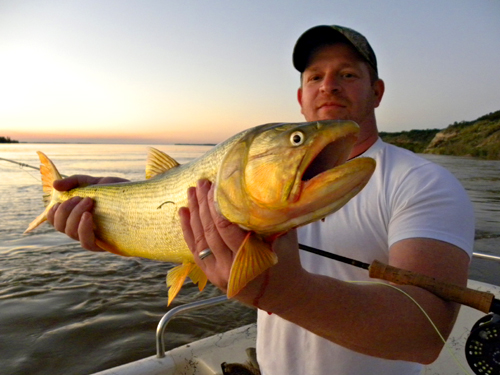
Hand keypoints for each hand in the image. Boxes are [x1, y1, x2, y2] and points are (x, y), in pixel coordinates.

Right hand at [47, 175, 128, 251]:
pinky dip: (83, 229)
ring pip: (71, 233)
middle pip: (61, 227)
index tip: (63, 199)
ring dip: (75, 215)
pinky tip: (88, 216)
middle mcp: (82, 229)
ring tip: (89, 200)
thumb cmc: (117, 192)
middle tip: (81, 197)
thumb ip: (75, 182)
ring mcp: (93, 237)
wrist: (140, 198)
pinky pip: (86, 243)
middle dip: (66, 210)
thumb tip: (54, 185)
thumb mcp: (95, 182)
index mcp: (77, 217)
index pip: (56, 222)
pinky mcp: (104, 244)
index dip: (53, 212)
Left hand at [179, 179, 305, 310]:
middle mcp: (229, 268)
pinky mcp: (211, 275)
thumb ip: (270, 219)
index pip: (225, 228)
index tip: (215, 186)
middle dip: (203, 204)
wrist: (282, 293)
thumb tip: (258, 189)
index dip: (216, 206)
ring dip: (194, 213)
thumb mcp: (284, 239)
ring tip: (192, 192)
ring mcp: (217, 274)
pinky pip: (195, 250)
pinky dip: (188, 230)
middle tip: (201, 183)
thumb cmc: (287, 261)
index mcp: (249, 259)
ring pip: (200, 239)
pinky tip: (184, 212)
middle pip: (210, 231)